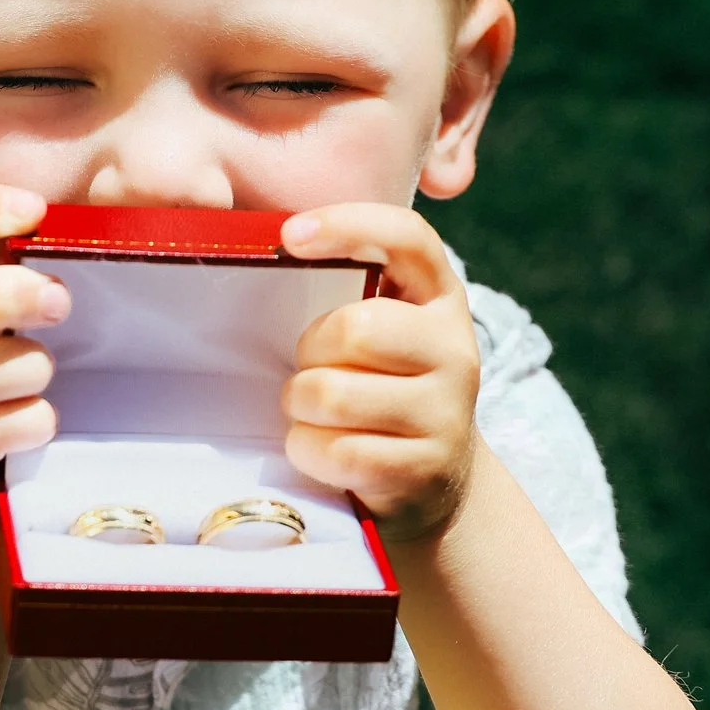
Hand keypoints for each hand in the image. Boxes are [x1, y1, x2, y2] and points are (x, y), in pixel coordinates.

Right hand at [0, 185, 65, 542]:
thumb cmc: (2, 392)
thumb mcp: (5, 330)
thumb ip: (32, 282)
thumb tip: (122, 220)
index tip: (34, 210)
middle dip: (4, 296)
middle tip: (60, 302)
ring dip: (21, 370)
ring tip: (44, 376)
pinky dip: (25, 424)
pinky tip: (41, 423)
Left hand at [279, 203, 480, 541]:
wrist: (432, 485)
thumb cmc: (378, 389)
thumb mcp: (377, 333)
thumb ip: (340, 290)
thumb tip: (254, 246)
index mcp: (438, 297)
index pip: (407, 237)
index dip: (349, 224)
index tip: (289, 236)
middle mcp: (455, 349)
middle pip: (354, 328)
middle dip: (311, 351)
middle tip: (312, 368)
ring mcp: (446, 413)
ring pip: (332, 394)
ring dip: (301, 405)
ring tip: (314, 412)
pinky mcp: (423, 469)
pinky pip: (334, 451)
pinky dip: (308, 451)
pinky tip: (323, 450)